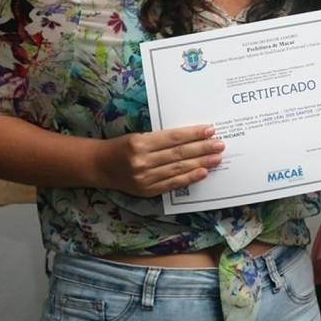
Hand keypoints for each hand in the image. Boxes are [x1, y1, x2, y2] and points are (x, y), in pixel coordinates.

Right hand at [93, 124, 224, 196]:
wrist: (100, 166)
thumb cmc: (122, 147)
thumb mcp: (138, 136)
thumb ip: (161, 138)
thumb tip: (191, 137)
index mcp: (140, 143)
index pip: (173, 138)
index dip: (193, 134)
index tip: (210, 130)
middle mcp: (142, 161)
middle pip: (179, 154)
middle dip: (202, 148)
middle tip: (219, 144)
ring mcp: (145, 178)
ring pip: (178, 169)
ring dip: (201, 163)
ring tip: (216, 158)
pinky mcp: (147, 191)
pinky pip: (173, 184)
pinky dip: (189, 178)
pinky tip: (203, 172)